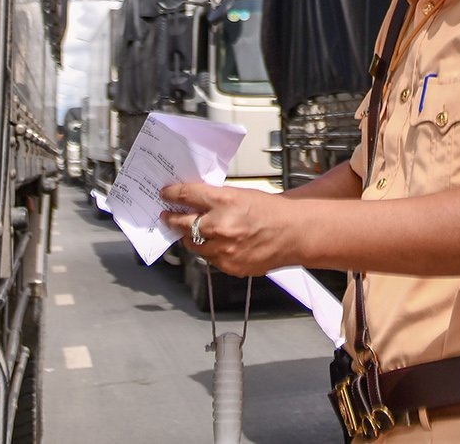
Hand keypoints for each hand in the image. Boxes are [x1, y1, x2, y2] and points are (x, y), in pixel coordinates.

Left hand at [158, 182, 296, 275]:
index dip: (172, 194)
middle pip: (182, 223)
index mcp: (225, 201)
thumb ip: (215, 199)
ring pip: (192, 244)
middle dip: (171, 219)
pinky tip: (217, 243)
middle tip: (167, 216)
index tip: (165, 195)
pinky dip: (209, 250)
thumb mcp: (241, 194)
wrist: (293, 232)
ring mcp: (224, 249)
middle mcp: (221, 225)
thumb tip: (193, 201)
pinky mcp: (229, 266)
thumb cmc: (272, 211)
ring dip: (190, 237)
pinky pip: (209, 258)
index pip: (187, 196)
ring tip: (194, 231)